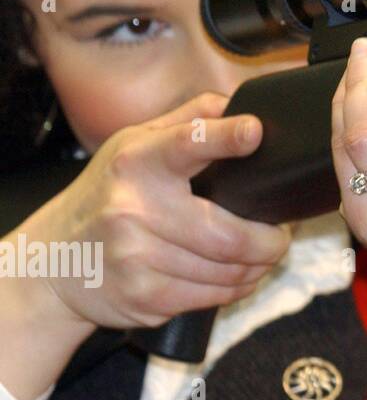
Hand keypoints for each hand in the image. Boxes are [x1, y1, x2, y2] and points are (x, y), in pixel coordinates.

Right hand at [21, 93, 290, 330]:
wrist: (50, 261)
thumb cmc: (107, 193)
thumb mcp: (134, 144)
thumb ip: (188, 120)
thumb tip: (240, 102)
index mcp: (138, 161)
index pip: (186, 143)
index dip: (225, 137)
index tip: (254, 132)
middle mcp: (133, 208)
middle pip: (230, 235)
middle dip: (271, 240)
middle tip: (282, 234)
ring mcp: (136, 257)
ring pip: (228, 271)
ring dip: (258, 267)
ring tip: (263, 256)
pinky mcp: (142, 296)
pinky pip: (212, 297)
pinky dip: (237, 289)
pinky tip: (240, 277)